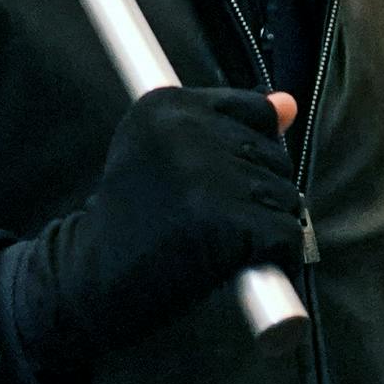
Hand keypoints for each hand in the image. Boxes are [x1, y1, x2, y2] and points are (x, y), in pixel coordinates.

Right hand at [9, 87, 300, 373]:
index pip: (254, 110)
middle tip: (205, 219)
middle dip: (256, 194)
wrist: (94, 278)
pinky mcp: (228, 220)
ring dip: (264, 227)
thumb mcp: (163, 153)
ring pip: (286, 196)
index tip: (208, 184)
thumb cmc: (133, 218)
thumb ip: (227, 123)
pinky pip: (287, 236)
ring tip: (216, 241)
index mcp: (166, 104)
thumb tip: (289, 104)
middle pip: (275, 156)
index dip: (244, 156)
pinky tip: (239, 265)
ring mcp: (208, 175)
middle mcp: (186, 130)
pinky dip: (275, 259)